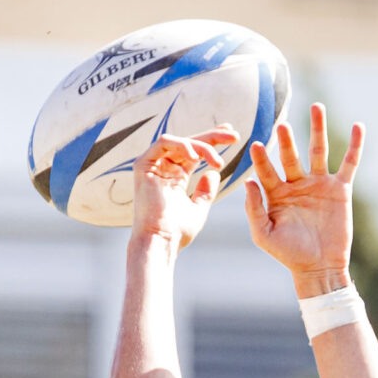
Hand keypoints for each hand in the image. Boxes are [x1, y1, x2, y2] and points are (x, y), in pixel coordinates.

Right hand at [131, 126, 241, 250]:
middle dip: (213, 136)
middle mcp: (162, 167)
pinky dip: (182, 145)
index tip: (233, 136)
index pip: (195, 152)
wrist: (161, 241)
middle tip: (234, 136)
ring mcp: (152, 165)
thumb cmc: (178, 232)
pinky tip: (196, 157)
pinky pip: (164, 142)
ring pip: (180, 141)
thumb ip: (205, 191)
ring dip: (202, 146)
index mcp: (174, 176)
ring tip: (217, 162)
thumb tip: (214, 173)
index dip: (213, 141)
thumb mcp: (198, 208)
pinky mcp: (143, 164)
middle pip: (189, 143)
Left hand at [244, 104, 362, 292]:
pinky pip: (349, 163)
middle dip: (286, 141)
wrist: (319, 268)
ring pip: (318, 150)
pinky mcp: (340, 189)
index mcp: (276, 193)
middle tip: (281, 126)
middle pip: (291, 155)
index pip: (267, 170)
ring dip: (318, 128)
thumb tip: (250, 182)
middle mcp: (297, 184)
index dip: (261, 159)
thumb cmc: (288, 254)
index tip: (255, 146)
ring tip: (316, 106)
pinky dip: (355, 146)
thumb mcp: (264, 235)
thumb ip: (254, 209)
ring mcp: (319, 184)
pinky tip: (358, 126)